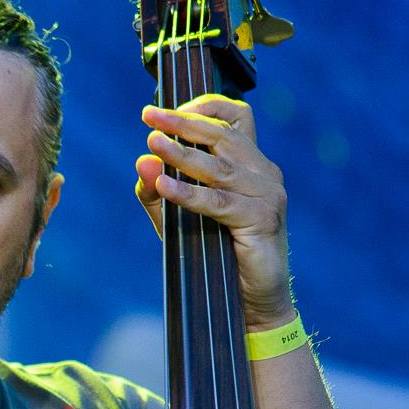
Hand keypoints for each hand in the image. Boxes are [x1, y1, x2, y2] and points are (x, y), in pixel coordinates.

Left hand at [135, 94, 294, 329]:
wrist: (251, 302)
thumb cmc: (216, 255)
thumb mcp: (178, 219)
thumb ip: (158, 192)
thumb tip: (141, 161)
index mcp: (250, 163)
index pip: (236, 117)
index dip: (205, 106)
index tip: (166, 108)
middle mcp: (263, 173)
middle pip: (223, 135)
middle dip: (182, 122)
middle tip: (149, 115)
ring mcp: (267, 195)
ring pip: (219, 167)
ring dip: (182, 154)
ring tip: (153, 142)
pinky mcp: (262, 220)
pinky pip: (219, 202)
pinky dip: (189, 194)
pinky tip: (164, 187)